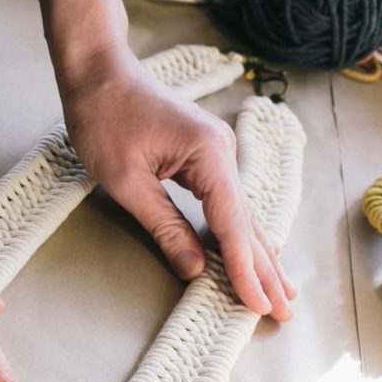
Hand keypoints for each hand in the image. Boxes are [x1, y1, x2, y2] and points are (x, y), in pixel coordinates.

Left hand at [56, 40, 296, 320]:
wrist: (98, 70)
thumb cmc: (104, 118)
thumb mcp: (126, 181)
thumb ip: (164, 226)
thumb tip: (195, 269)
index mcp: (208, 155)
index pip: (233, 224)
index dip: (245, 269)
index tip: (260, 305)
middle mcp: (222, 151)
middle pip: (247, 220)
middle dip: (265, 268)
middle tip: (283, 311)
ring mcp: (216, 150)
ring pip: (241, 211)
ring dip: (258, 252)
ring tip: (281, 289)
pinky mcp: (203, 152)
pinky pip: (227, 199)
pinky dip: (239, 229)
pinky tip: (255, 248)